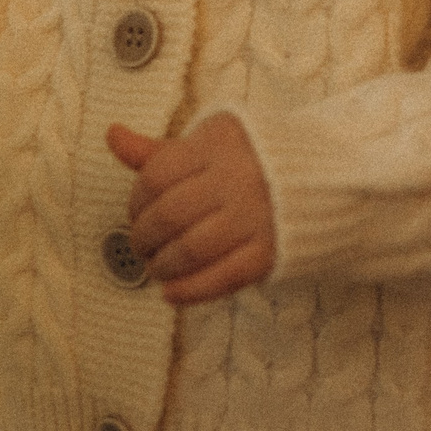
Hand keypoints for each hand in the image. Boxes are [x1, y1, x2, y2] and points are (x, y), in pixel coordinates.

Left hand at [107, 115, 277, 304]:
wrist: (318, 178)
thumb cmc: (245, 161)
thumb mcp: (203, 146)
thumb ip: (157, 151)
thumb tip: (113, 136)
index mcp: (215, 147)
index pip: (156, 177)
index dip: (135, 202)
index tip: (134, 214)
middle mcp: (236, 180)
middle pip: (170, 215)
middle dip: (144, 237)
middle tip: (140, 247)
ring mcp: (256, 217)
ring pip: (194, 248)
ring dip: (164, 265)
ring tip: (155, 269)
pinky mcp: (272, 251)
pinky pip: (226, 277)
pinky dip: (193, 290)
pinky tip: (171, 294)